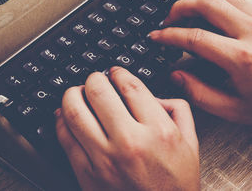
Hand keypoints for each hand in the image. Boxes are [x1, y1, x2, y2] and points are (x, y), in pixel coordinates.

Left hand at [55, 67, 198, 190]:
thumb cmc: (175, 185)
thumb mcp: (191, 143)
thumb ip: (178, 110)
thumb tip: (154, 93)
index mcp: (158, 131)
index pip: (130, 86)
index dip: (118, 72)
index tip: (115, 72)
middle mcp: (130, 142)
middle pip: (99, 93)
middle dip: (93, 78)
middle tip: (94, 79)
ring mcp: (105, 159)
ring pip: (75, 112)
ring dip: (71, 95)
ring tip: (75, 92)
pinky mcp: (87, 174)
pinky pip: (66, 139)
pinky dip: (60, 121)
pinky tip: (64, 115)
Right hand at [149, 0, 251, 125]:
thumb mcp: (234, 109)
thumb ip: (199, 93)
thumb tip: (176, 74)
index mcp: (241, 58)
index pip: (194, 36)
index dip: (169, 35)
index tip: (156, 36)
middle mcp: (250, 32)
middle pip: (205, 3)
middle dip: (178, 8)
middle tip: (167, 20)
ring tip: (181, 10)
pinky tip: (203, 7)